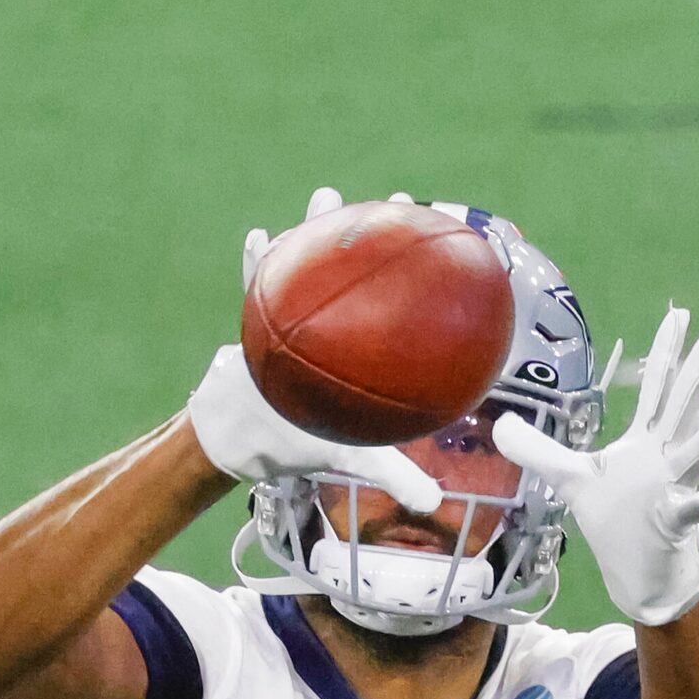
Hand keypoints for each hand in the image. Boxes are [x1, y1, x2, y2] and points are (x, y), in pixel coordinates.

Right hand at [192, 190, 443, 511]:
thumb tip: (433, 503)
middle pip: (356, 268)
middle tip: (397, 200)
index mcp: (360, 346)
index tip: (449, 245)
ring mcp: (294, 314)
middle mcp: (332, 323)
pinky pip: (257, 283)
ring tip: (328, 196)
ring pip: (307, 262)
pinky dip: (258, 262)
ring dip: (314, 230)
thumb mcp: (354, 457)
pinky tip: (258, 236)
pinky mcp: (258, 317)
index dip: (421, 273)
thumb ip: (392, 473)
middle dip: (375, 231)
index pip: (396, 301)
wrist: (249, 437)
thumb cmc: (305, 440)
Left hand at [493, 306, 698, 625]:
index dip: (665, 351)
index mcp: (645, 443)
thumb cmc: (614, 524)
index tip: (679, 314)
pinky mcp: (676, 525)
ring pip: (698, 454)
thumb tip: (502, 424)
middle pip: (684, 406)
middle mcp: (666, 458)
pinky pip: (690, 512)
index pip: (657, 388)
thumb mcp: (570, 480)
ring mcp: (675, 489)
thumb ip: (538, 451)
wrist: (642, 578)